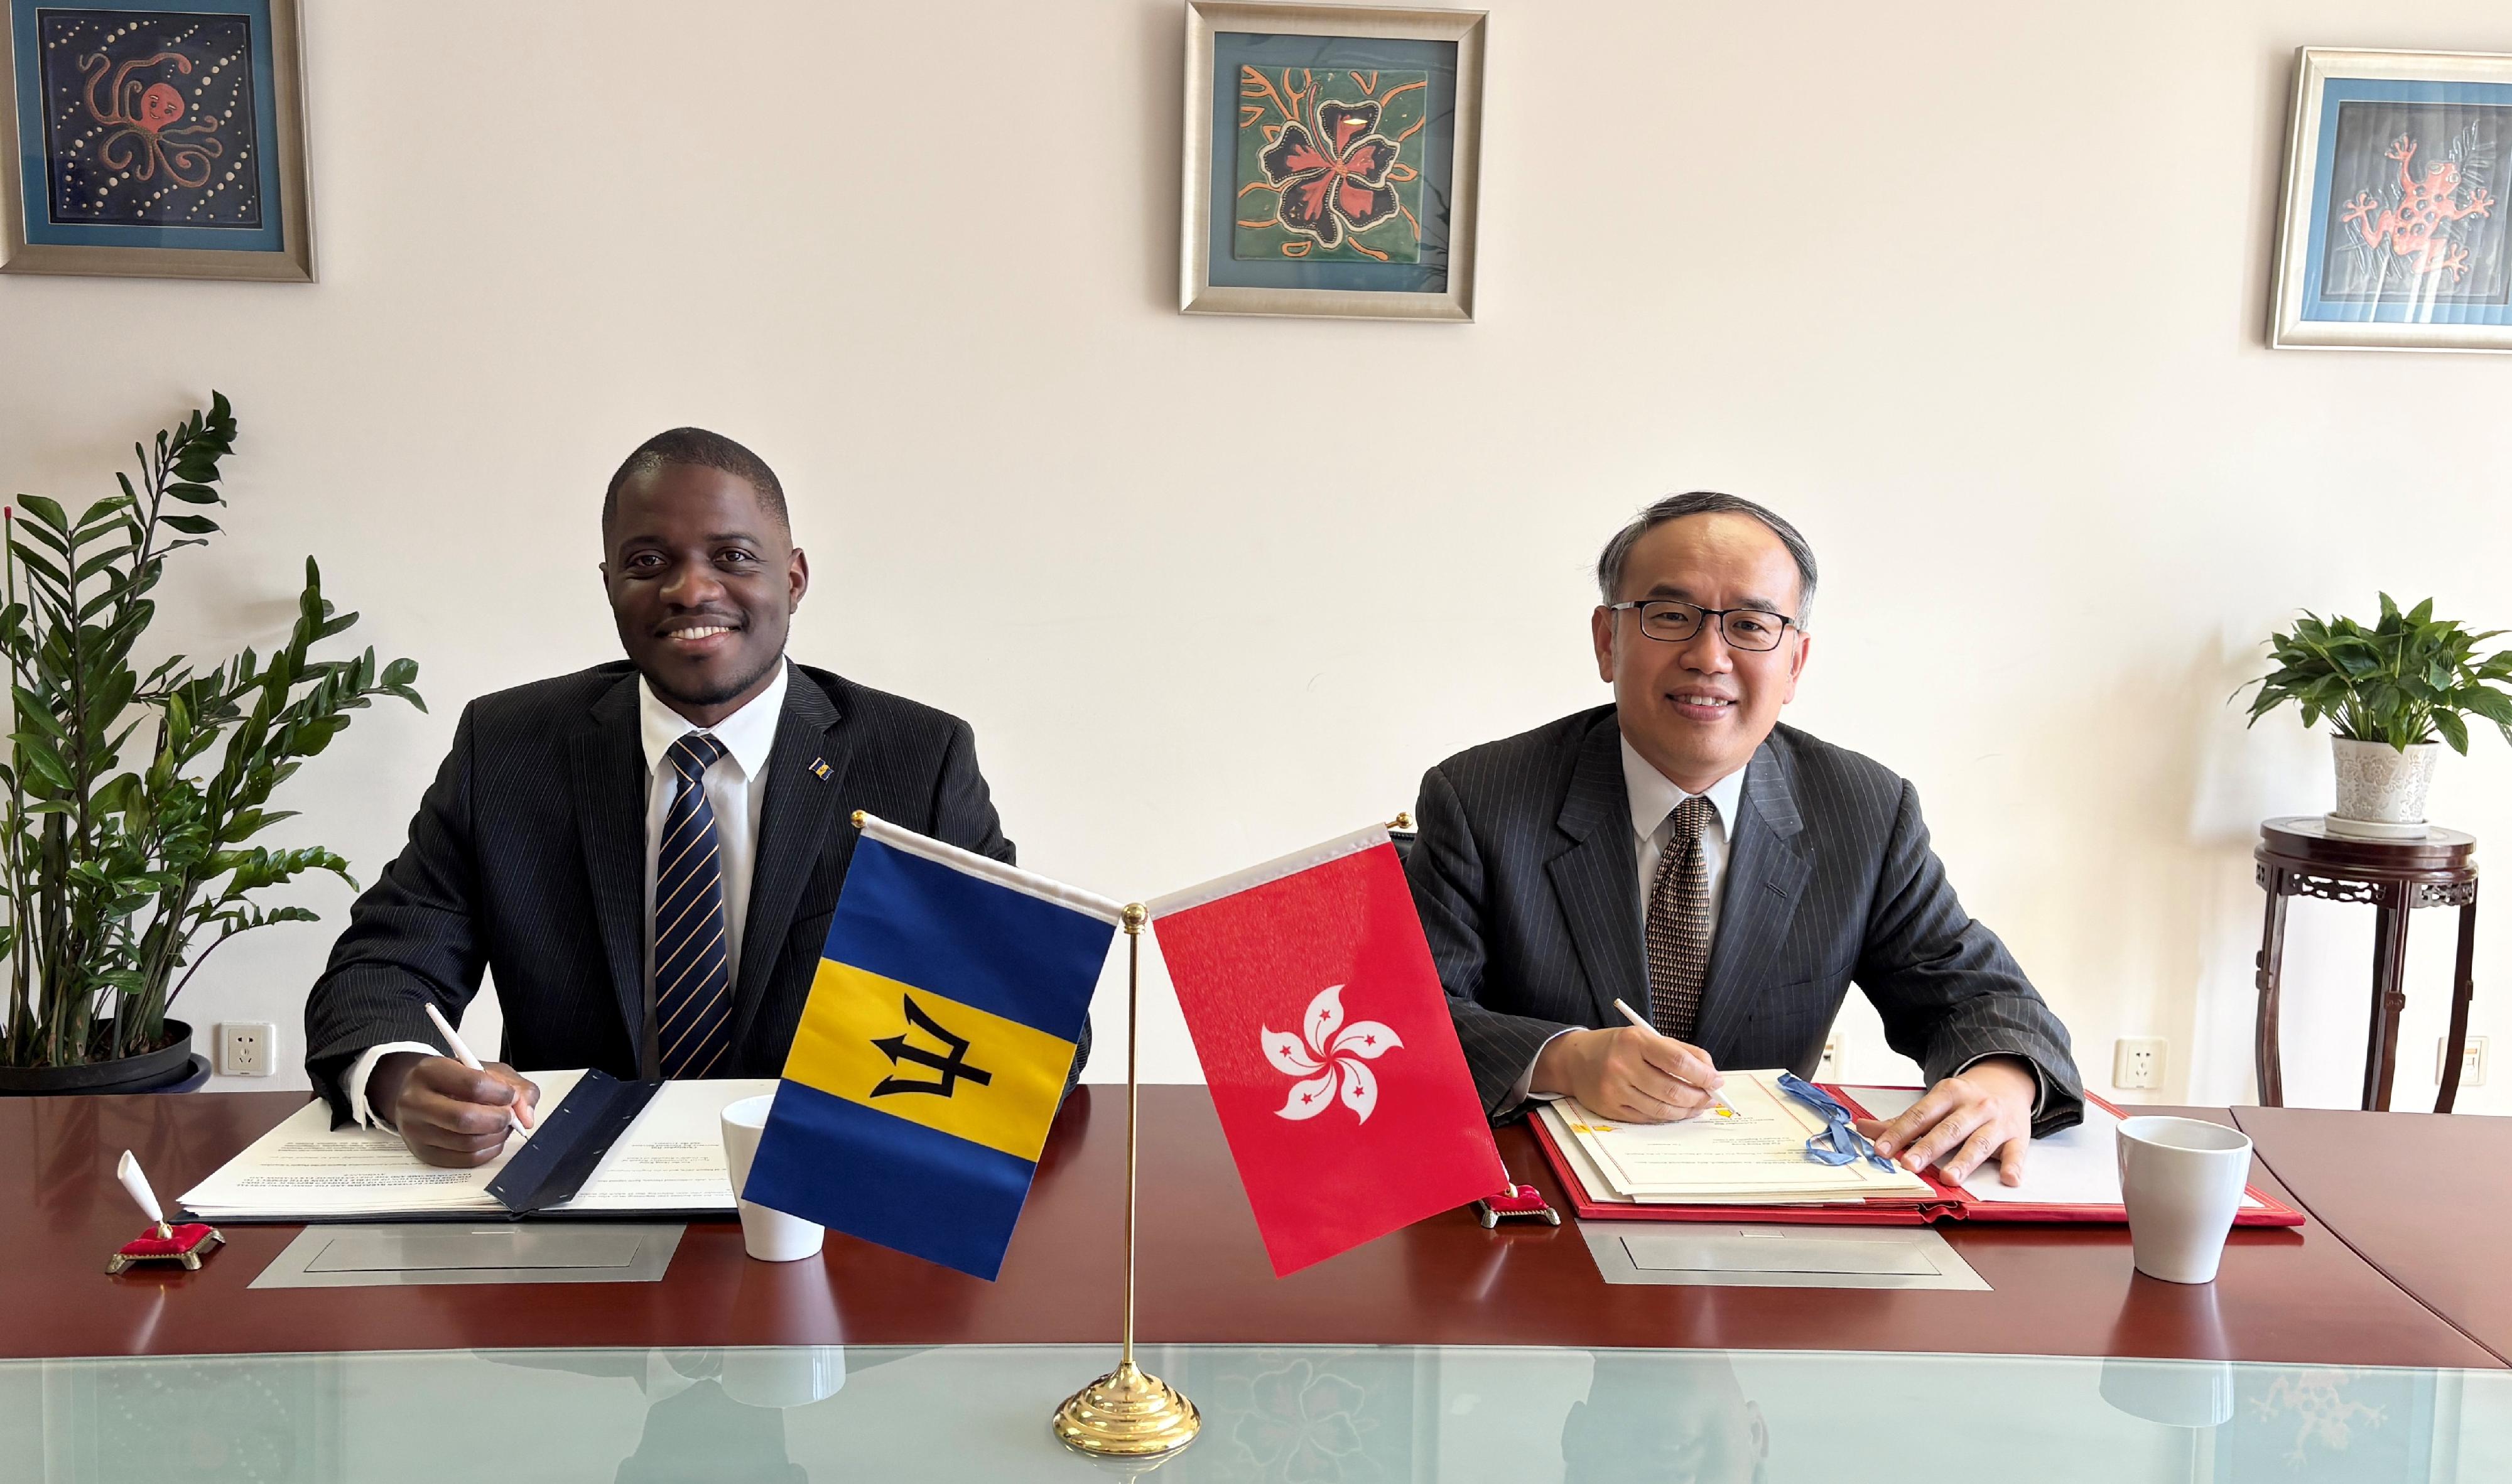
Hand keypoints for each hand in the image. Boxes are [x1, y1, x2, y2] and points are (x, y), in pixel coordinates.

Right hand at [370, 1052, 538, 1167]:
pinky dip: (487, 1152)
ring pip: (465, 1143)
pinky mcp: (422, 1153)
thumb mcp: (484, 1068)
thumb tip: (526, 1116)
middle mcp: (415, 1101)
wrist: (414, 1091)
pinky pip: (463, 1160)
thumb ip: (514, 1085)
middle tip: (509, 1116)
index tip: (511, 1096)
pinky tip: (492, 1139)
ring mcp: (415, 1130)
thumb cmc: (453, 1078)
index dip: (500, 1093)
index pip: (472, 1085)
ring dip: (495, 1137)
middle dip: (497, 1119)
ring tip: (502, 1126)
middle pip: (464, 1118)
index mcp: (429, 1071)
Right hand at [1531, 1026, 1724, 1123]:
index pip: (1678, 1061)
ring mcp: (1614, 1090)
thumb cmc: (1618, 1046)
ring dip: (1687, 1110)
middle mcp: (1621, 1065)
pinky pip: (1647, 1118)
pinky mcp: (1611, 1109)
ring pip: (1662, 1109)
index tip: (1717, 1081)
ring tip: (1698, 1105)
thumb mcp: (1646, 1037)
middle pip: (1672, 1089)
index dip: (1703, 1075)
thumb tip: (1711, 1073)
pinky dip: (1667, 1116)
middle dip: (1699, 1097)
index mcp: (1634, 1041)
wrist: (1574, 1060)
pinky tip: (1677, 1111)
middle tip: (1711, 1097)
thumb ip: (1681, 1051)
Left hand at [1853, 1056, 2036, 1185]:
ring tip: (1949, 1178)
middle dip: (1928, 1148)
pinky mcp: (2018, 1136)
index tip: (1882, 1150)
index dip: (1900, 1133)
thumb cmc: (1966, 1098)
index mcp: (1949, 1094)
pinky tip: (2008, 1178)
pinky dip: (2014, 1166)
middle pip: (1948, 1128)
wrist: (2008, 1082)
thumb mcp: (1935, 1102)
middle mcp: (1974, 1106)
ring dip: (1964, 1161)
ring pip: (1980, 1142)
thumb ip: (1902, 1120)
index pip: (1921, 1114)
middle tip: (1909, 1165)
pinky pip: (2017, 1152)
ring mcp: (1997, 1121)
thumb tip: (1863, 1129)